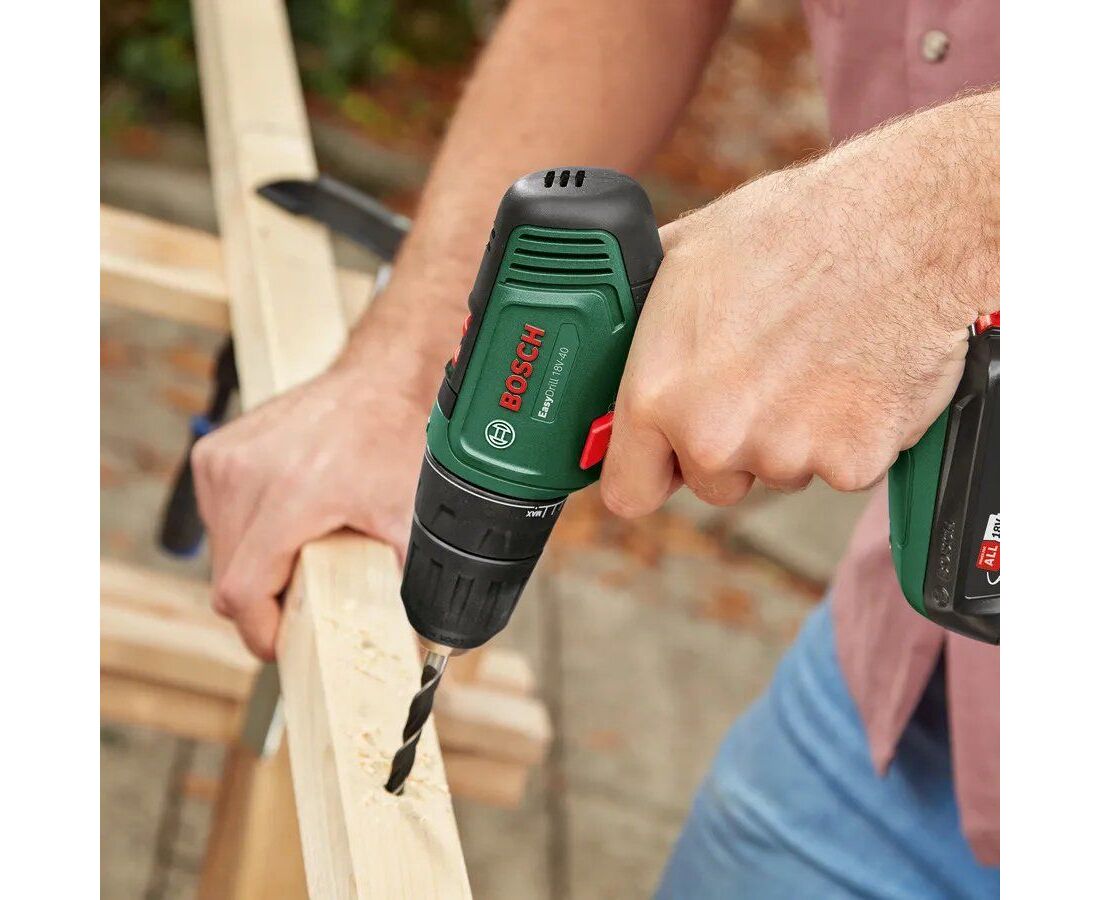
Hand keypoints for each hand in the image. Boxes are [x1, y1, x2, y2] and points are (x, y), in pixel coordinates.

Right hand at [191, 318, 437, 659]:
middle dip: (268, 600)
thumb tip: (416, 646)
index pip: (242, 593)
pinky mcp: (213, 453)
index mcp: (291, 494)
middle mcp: (245, 474)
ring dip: (257, 564)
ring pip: (221, 551)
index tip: (285, 643)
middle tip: (311, 593)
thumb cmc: (396, 440)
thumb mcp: (407, 519)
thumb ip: (407, 587)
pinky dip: (248, 532)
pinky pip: (218, 519)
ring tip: (305, 546)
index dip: (263, 631)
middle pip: (230, 578)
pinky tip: (287, 517)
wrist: (381, 379)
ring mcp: (222, 461)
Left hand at [601, 93, 997, 516]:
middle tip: (761, 378)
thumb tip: (617, 335)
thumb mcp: (684, 256)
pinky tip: (855, 375)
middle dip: (731, 445)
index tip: (666, 460)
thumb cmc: (794, 230)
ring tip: (812, 360)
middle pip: (711, 483)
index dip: (649, 472)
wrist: (899, 228)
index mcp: (659, 394)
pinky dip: (851, 435)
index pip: (629, 490)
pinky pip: (840, 468)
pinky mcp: (852, 463)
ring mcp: (784, 455)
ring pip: (778, 472)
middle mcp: (713, 435)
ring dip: (792, 436)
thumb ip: (642, 320)